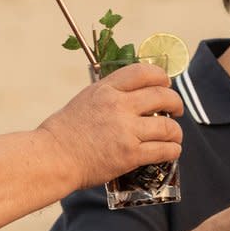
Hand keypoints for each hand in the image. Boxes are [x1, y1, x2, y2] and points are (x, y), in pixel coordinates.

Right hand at [37, 62, 183, 188]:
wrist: (52, 158)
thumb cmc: (63, 133)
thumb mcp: (85, 100)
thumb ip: (109, 96)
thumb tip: (132, 97)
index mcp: (106, 89)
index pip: (143, 72)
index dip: (161, 76)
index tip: (165, 84)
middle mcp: (118, 106)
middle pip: (163, 96)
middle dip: (176, 103)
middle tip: (177, 110)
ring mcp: (126, 130)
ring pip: (168, 126)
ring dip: (176, 132)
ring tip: (174, 136)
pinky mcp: (130, 154)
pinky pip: (163, 150)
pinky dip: (172, 150)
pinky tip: (171, 151)